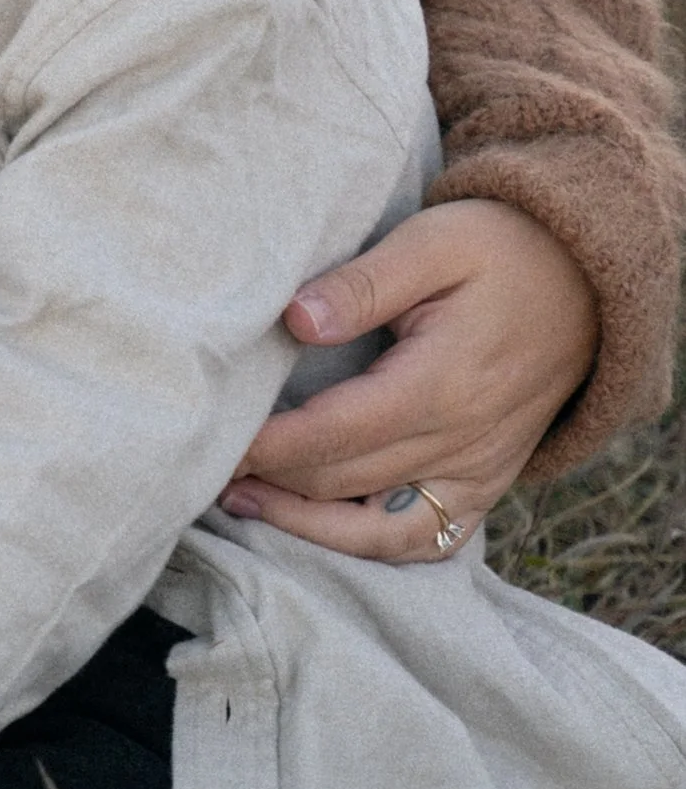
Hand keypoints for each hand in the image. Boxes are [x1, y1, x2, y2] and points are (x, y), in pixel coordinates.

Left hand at [219, 200, 598, 561]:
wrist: (586, 282)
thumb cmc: (500, 251)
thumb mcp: (432, 242)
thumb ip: (363, 283)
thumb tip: (296, 318)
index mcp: (442, 385)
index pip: (335, 434)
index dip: (267, 447)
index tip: (211, 443)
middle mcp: (463, 443)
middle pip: (345, 483)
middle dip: (270, 482)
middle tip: (202, 468)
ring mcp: (479, 472)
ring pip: (382, 531)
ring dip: (308, 527)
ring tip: (244, 503)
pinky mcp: (488, 483)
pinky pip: (428, 541)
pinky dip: (370, 546)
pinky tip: (318, 528)